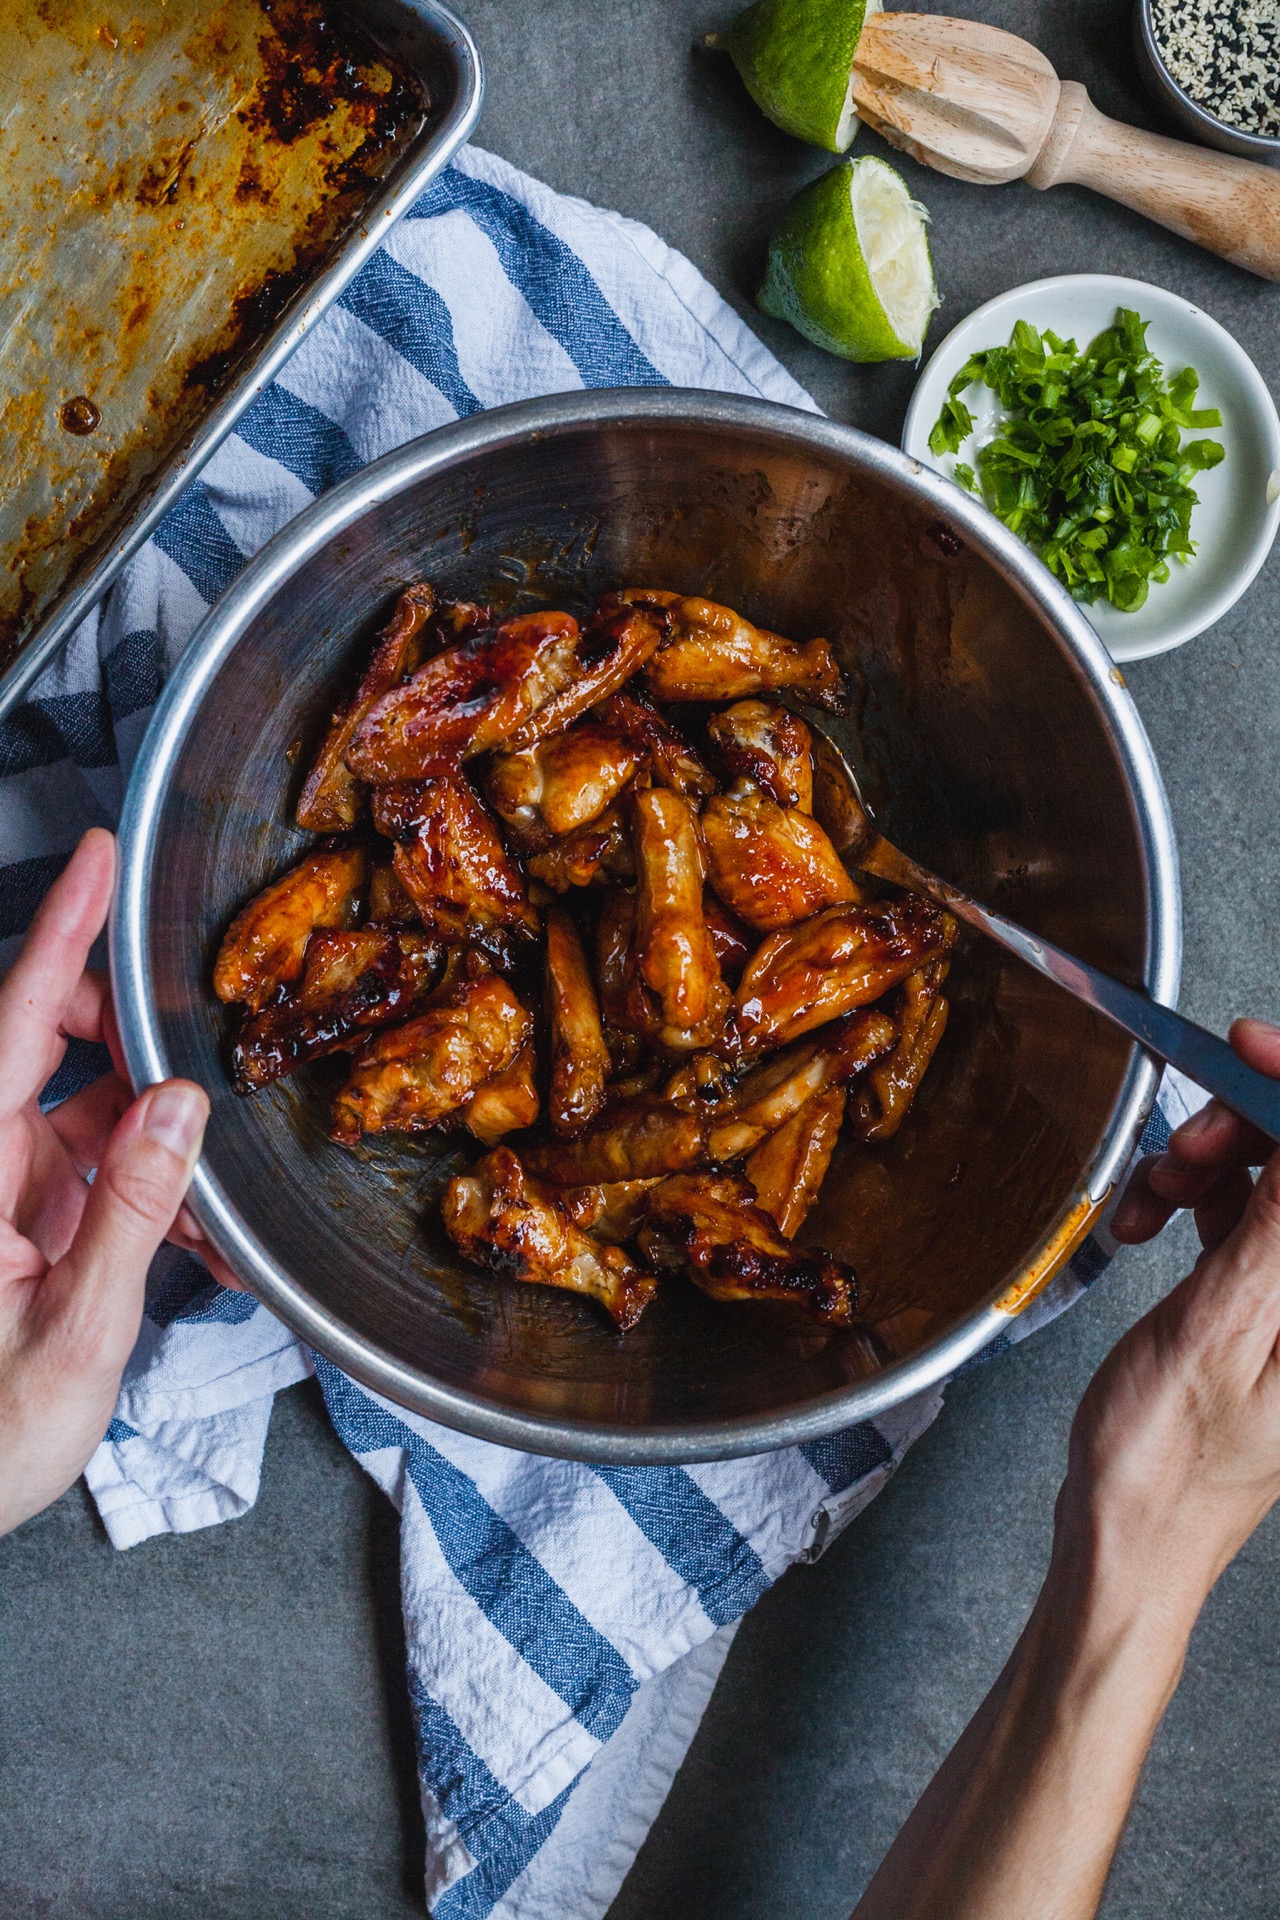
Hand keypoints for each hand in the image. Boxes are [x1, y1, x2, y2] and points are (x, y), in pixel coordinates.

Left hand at [0, 829, 210, 1534]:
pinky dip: (151, 1188)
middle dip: (134, 1036)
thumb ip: (131, 1214)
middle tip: (200, 1049)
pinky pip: (95, 1168)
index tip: (94, 858)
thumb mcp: (72, 1336)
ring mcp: (2, 1191)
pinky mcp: (25, 1222)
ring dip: (156, 1135)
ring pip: (89, 1111)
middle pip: (54, 1045)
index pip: (16, 1020)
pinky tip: (191, 1232)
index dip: (59, 931)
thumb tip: (177, 1108)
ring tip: (210, 1196)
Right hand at [853, 1022, 1279, 1919]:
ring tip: (1151, 1198)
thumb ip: (1273, 1230)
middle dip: (1248, 1128)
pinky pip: (1246, 1214)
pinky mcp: (1263, 1300)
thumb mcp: (1217, 1333)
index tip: (1247, 1047)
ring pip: (1275, 1180)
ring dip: (1211, 1166)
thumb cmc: (1166, 1467)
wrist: (1127, 1538)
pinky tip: (1151, 1218)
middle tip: (1184, 1142)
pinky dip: (1196, 1202)